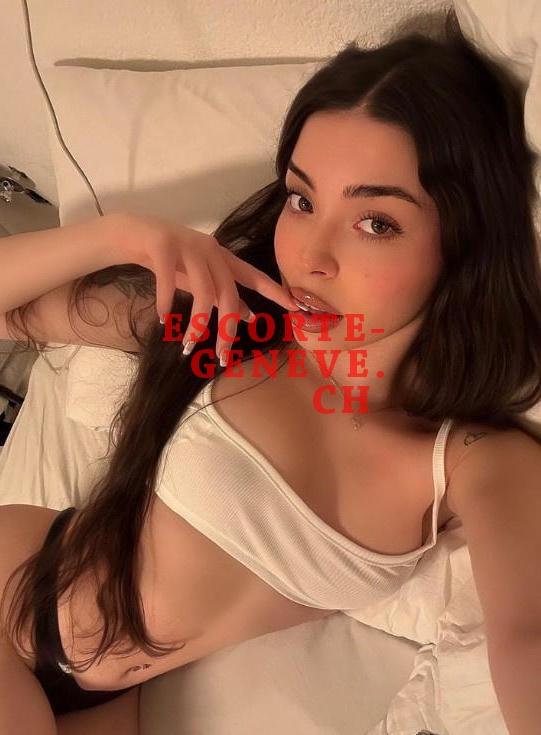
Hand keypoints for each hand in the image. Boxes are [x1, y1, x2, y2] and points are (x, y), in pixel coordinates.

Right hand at [107, 211, 297, 359]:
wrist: (130, 233)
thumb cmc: (170, 261)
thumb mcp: (200, 281)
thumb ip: (224, 296)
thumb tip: (250, 317)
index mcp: (222, 258)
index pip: (253, 276)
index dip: (274, 292)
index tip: (295, 307)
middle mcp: (210, 249)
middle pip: (227, 292)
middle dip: (227, 328)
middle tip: (222, 357)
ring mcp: (186, 245)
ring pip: (202, 290)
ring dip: (197, 322)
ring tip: (187, 344)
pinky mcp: (161, 244)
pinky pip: (168, 278)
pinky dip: (167, 302)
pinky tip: (163, 319)